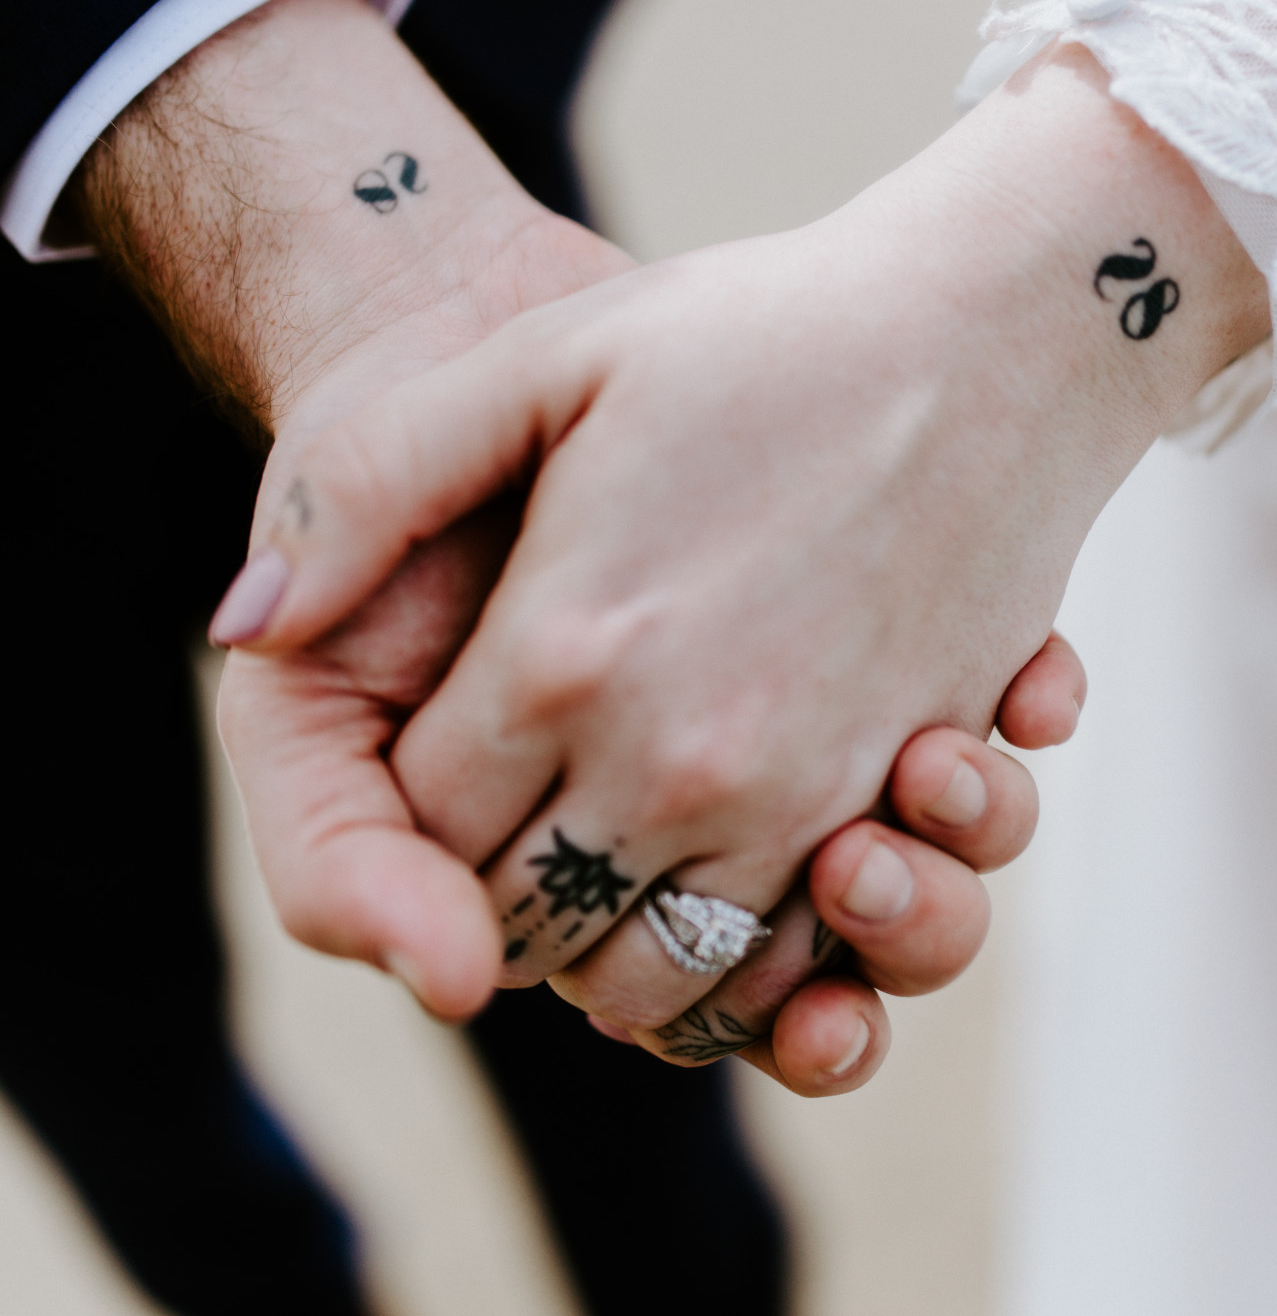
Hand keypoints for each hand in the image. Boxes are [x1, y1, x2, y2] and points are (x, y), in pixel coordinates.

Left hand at [219, 50, 1267, 1059]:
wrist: (994, 333)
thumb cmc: (757, 333)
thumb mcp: (540, 356)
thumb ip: (364, 486)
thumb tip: (243, 624)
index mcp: (564, 654)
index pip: (424, 833)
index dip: (407, 819)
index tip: (439, 758)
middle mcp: (677, 758)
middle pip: (530, 930)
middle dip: (497, 901)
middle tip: (511, 824)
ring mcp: (802, 796)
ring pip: (659, 982)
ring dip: (615, 955)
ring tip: (610, 863)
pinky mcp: (895, 808)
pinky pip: (793, 967)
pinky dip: (744, 966)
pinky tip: (721, 881)